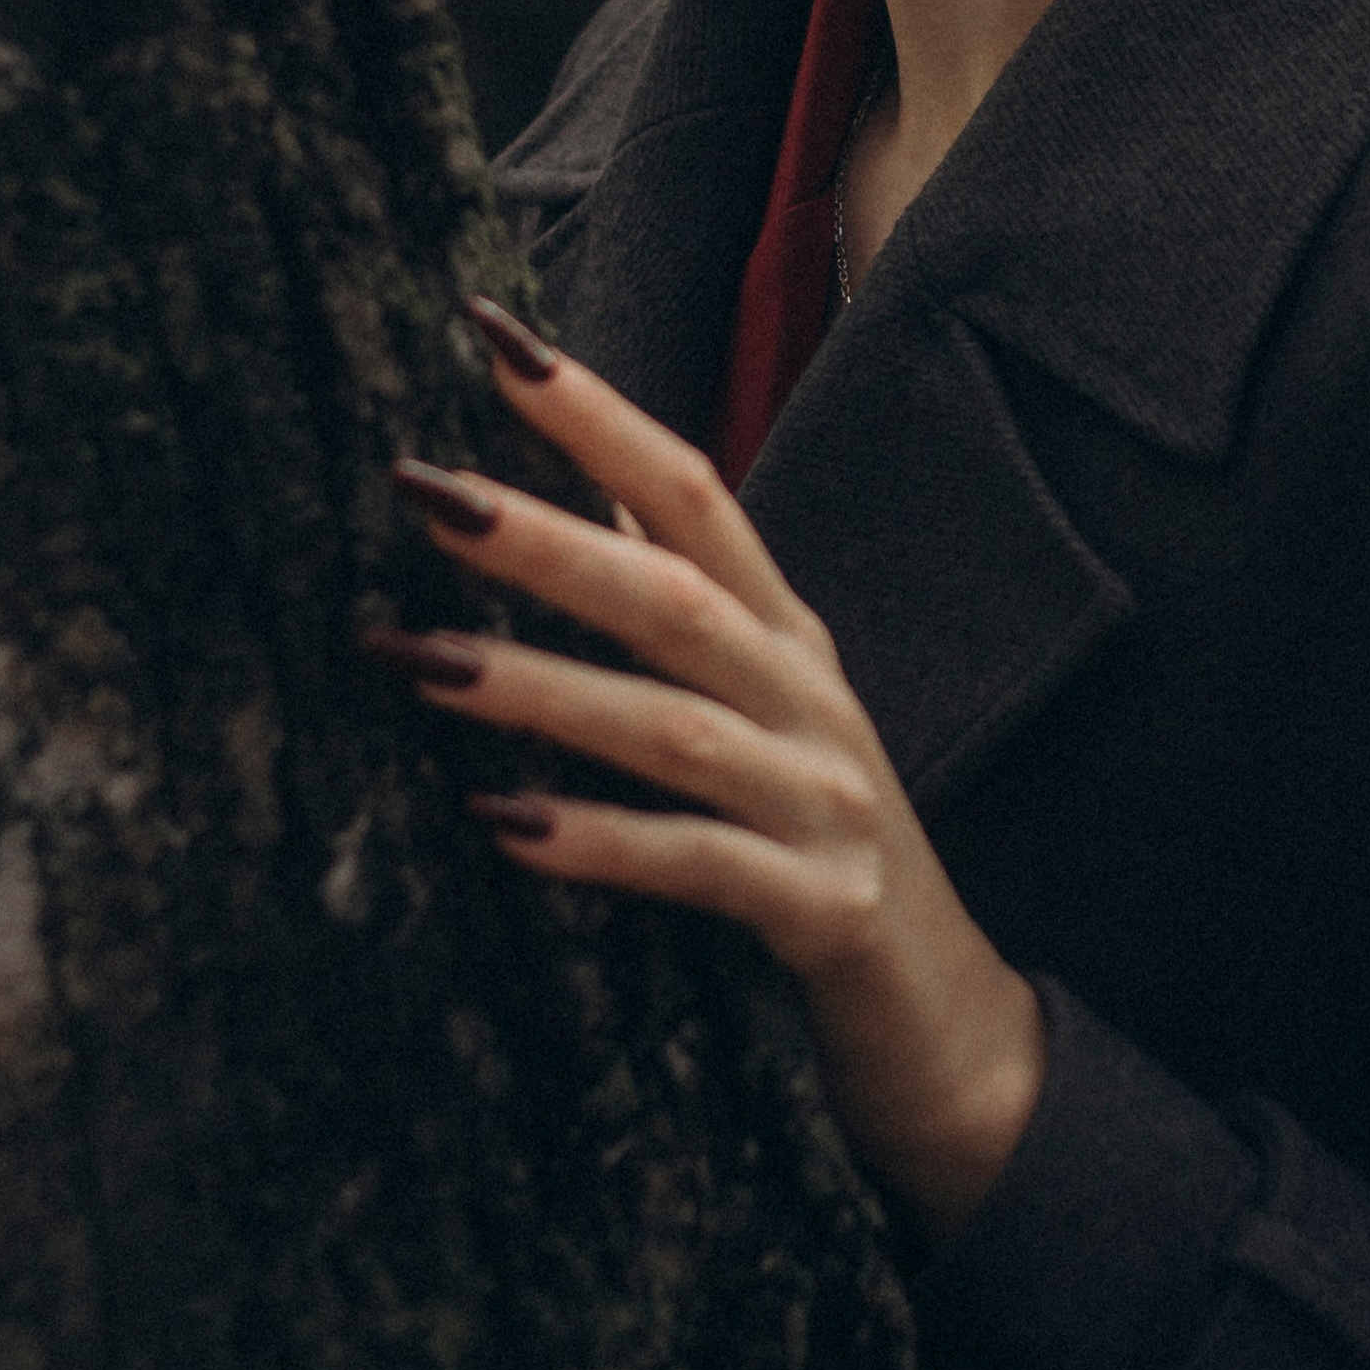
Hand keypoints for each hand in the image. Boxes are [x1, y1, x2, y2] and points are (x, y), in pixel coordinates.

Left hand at [362, 300, 1045, 1235]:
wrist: (953, 1038)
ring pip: (674, 728)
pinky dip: (601, 842)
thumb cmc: (821, 858)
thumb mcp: (758, 716)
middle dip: (546, 538)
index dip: (598, 416)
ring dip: (542, 689)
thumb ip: (689, 608)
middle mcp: (811, 704)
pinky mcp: (828, 913)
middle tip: (418, 486)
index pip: (695, 495)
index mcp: (788, 641)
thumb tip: (595, 499)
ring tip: (416, 658)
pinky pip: (702, 868)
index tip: (491, 331)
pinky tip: (500, 825)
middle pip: (676, 596)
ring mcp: (827, 807)